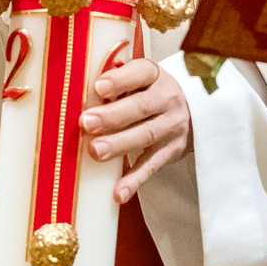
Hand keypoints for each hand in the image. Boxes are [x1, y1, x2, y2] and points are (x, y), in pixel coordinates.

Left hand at [82, 57, 191, 203]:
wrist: (191, 107)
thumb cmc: (148, 91)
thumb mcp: (137, 79)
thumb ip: (114, 84)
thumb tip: (75, 96)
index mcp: (153, 75)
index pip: (140, 73)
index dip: (120, 80)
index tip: (99, 87)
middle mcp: (167, 98)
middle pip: (141, 106)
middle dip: (112, 115)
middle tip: (87, 123)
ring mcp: (171, 125)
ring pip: (146, 135)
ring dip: (119, 144)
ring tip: (95, 151)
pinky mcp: (171, 150)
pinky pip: (152, 166)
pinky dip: (135, 180)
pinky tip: (119, 192)